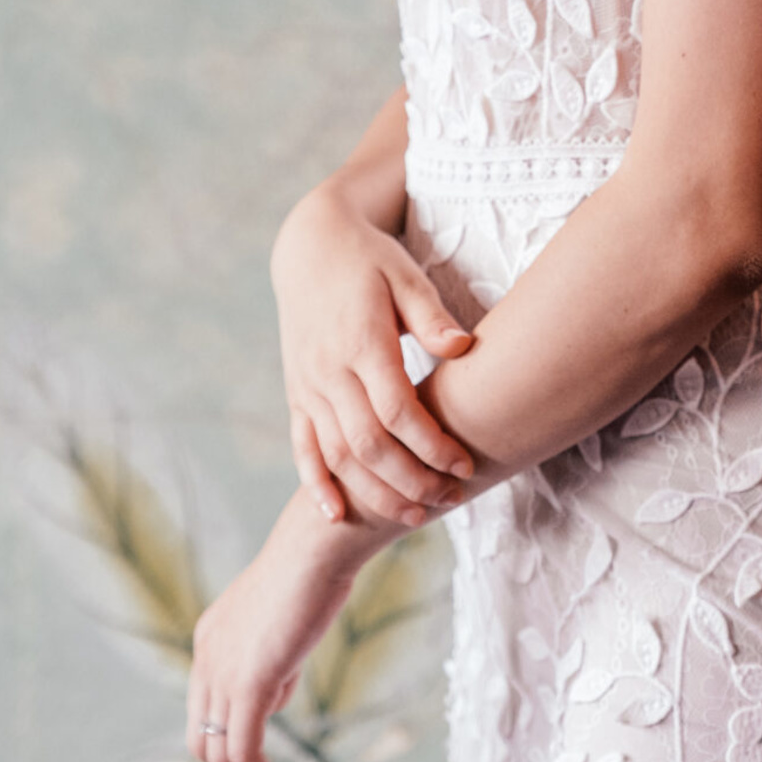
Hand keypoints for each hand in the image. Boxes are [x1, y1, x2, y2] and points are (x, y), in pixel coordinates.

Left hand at [186, 489, 387, 761]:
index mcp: (210, 638)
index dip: (230, 737)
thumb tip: (275, 695)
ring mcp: (222, 671)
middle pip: (201, 738)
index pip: (206, 707)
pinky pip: (245, 752)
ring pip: (221, 753)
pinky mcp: (248, 684)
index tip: (263, 756)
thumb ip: (272, 658)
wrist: (319, 545)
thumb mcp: (284, 619)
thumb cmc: (315, 569)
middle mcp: (205, 657)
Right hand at [273, 181, 476, 525]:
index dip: (431, 444)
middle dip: (411, 480)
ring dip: (374, 492)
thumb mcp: (405, 275)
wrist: (310, 247)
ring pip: (337, 455)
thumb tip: (464, 345)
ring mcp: (308, 385)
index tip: (465, 463)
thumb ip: (431, 316)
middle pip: (368, 444)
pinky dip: (316, 484)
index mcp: (361, 342)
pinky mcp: (296, 393)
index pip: (396, 411)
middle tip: (451, 498)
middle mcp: (329, 371)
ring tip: (415, 515)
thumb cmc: (371, 260)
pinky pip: (302, 447)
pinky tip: (337, 514)